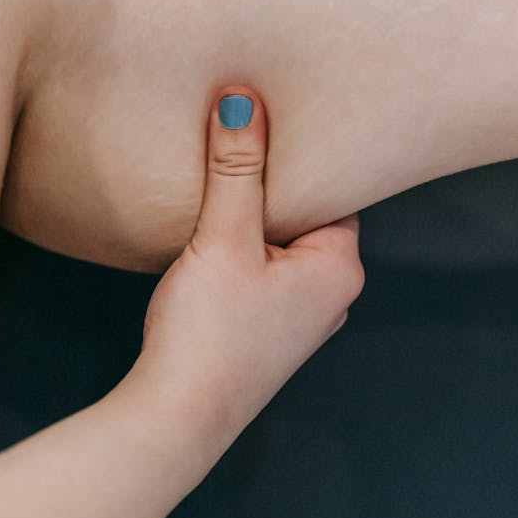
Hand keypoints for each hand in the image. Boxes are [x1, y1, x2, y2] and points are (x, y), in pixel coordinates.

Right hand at [137, 84, 364, 435]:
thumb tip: (243, 100)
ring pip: (283, 245)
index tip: (271, 122)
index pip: (335, 189)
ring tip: (221, 184)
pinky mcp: (269, 332)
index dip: (301, 158)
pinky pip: (265, 272)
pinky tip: (213, 238)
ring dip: (255, 219)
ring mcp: (301, 317)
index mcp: (341, 267)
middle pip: (309, 215)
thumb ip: (237, 168)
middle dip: (275, 185)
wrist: (176, 417)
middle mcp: (333, 293)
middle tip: (239, 143)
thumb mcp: (224, 236)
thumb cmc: (209, 331)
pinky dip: (244, 249)